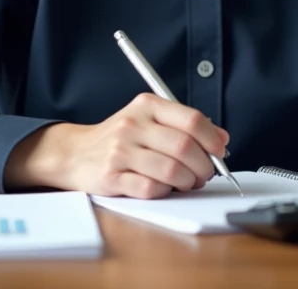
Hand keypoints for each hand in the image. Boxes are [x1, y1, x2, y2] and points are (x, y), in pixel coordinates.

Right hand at [9, 93, 228, 197]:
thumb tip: (221, 138)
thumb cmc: (121, 138)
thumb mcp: (149, 120)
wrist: (75, 153)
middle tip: (204, 174)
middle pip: (185, 147)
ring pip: (172, 170)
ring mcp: (121, 150)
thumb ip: (184, 126)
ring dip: (187, 181)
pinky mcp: (112, 176)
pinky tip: (162, 187)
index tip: (219, 152)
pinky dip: (164, 191)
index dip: (212, 138)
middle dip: (203, 166)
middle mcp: (133, 124)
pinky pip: (151, 188)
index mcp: (146, 105)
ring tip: (186, 182)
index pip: (191, 119)